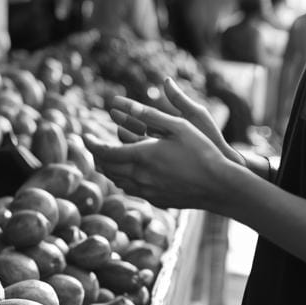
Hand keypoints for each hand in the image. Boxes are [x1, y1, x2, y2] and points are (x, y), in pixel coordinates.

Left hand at [89, 82, 243, 210]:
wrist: (220, 187)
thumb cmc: (203, 151)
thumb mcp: (179, 126)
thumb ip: (150, 115)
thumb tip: (124, 104)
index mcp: (142, 156)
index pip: (105, 152)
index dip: (92, 144)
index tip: (84, 137)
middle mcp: (140, 177)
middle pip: (107, 168)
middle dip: (98, 156)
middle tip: (95, 145)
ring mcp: (147, 191)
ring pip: (117, 181)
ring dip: (109, 169)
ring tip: (108, 158)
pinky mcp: (157, 200)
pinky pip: (131, 190)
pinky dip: (124, 180)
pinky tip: (129, 173)